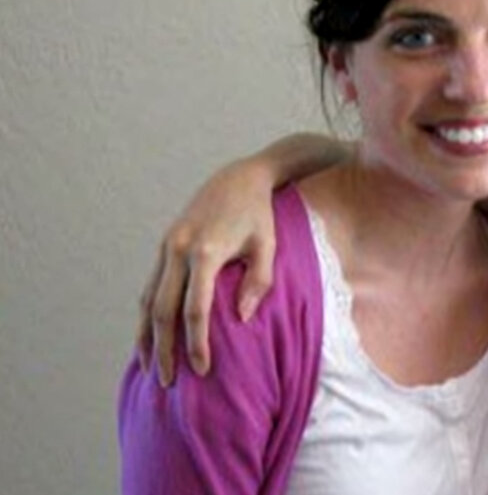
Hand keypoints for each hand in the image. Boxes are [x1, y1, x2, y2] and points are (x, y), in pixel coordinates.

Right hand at [137, 157, 277, 386]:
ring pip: (147, 301)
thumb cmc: (259, 216)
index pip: (195, 309)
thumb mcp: (267, 246)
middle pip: (161, 311)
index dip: (197, 342)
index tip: (203, 369)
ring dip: (147, 336)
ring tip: (151, 368)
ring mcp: (165, 248)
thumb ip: (258, 282)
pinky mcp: (163, 247)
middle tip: (169, 382)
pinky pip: (149, 288)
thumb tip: (241, 319)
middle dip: (164, 349)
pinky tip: (148, 338)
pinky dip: (145, 316)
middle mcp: (178, 250)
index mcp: (206, 251)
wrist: (239, 178)